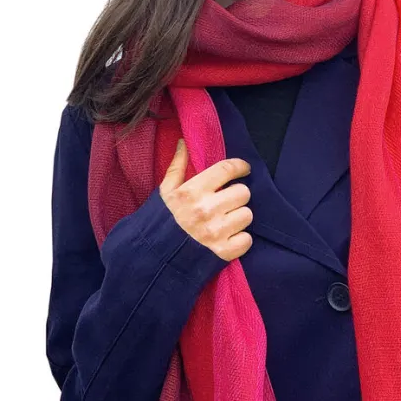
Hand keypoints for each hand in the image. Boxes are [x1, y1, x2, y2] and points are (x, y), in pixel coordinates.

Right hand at [159, 139, 253, 261]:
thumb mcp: (166, 191)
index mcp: (192, 192)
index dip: (240, 166)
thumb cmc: (161, 221)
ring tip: (224, 221)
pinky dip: (240, 240)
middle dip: (236, 195)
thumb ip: (177, 166)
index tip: (244, 169)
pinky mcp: (223, 252)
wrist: (153, 257)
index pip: (227, 169)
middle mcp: (206, 210)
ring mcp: (215, 232)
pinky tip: (226, 238)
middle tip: (226, 202)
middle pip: (243, 192)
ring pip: (247, 215)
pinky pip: (247, 239)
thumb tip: (183, 142)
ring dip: (238, 217)